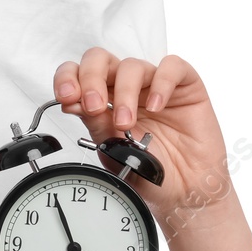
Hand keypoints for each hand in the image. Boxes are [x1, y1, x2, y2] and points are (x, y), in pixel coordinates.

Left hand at [53, 48, 234, 221]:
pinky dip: (161, 83)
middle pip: (100, 59)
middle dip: (91, 79)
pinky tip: (156, 107)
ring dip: (124, 92)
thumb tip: (73, 102)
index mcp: (102, 100)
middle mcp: (125, 88)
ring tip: (126, 122)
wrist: (183, 190)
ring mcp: (154, 85)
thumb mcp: (111, 150)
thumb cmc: (148, 171)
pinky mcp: (185, 86)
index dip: (67, 78)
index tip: (67, 97)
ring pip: (132, 65)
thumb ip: (94, 123)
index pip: (77, 74)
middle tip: (94, 106)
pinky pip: (172, 67)